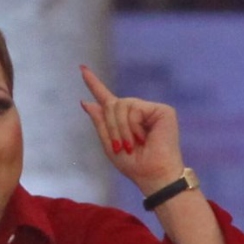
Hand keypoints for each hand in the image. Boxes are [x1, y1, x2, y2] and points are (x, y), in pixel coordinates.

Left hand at [79, 65, 185, 194]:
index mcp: (123, 120)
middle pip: (112, 104)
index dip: (94, 84)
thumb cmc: (134, 165)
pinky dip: (133, 126)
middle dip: (111, 127)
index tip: (81, 68)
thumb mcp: (109, 145)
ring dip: (121, 129)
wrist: (153, 175)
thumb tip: (86, 102)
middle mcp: (137, 111)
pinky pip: (135, 109)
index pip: (106, 99)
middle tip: (121, 147)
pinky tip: (143, 138)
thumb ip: (100, 123)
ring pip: (121, 105)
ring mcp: (150, 109)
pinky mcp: (162, 110)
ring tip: (132, 145)